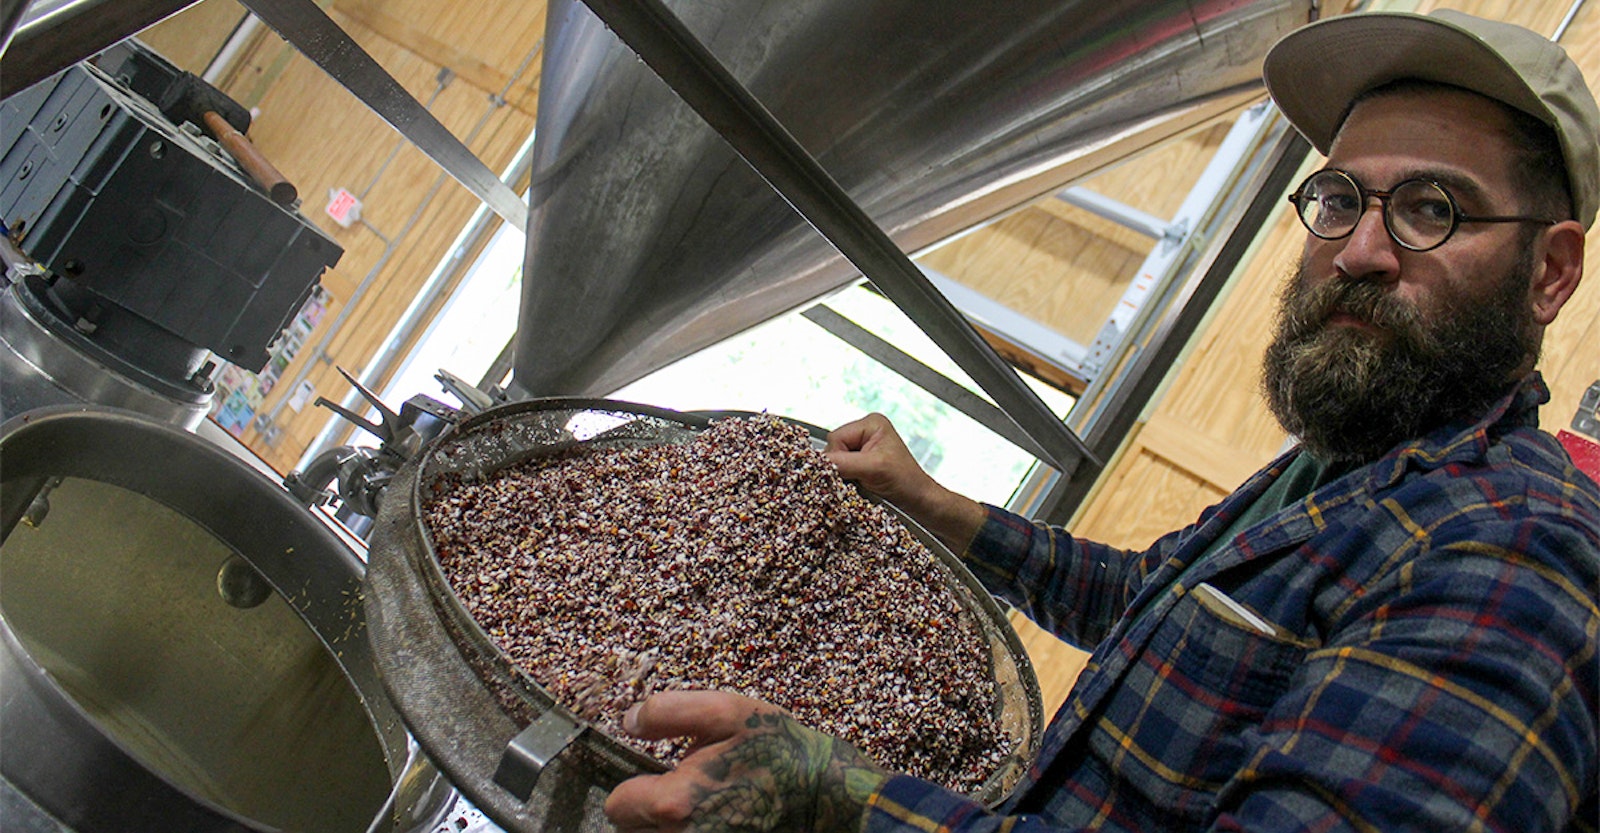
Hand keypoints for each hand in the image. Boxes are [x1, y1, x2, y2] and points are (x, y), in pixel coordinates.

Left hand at [603, 690, 887, 832]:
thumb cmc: (780, 752)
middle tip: (689, 791)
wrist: (830, 796)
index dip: (635, 787)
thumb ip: (669, 711)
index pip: (617, 806)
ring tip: (708, 806)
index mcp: (674, 804)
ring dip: (671, 827)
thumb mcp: (727, 712)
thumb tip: (629, 720)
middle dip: (651, 812)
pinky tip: (722, 819)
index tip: (659, 777)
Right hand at [825, 414, 985, 550]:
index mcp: (871, 423)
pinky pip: (841, 470)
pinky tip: (860, 485)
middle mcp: (866, 432)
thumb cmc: (907, 482)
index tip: (849, 472)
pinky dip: (846, 480)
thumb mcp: (872, 468)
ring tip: (862, 482)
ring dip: (844, 475)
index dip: (837, 457)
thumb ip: (842, 463)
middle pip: (833, 449)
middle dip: (841, 467)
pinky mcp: (861, 464)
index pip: (836, 437)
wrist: (919, 502)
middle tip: (859, 478)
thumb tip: (815, 463)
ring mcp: (863, 449)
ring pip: (835, 462)